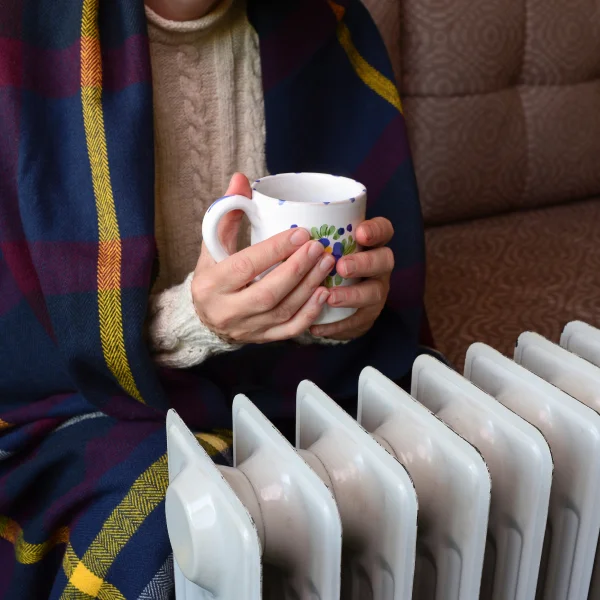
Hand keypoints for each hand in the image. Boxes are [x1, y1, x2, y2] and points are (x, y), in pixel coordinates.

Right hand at [193, 174, 335, 342]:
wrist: (207, 317)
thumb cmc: (214, 274)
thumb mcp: (214, 244)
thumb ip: (228, 213)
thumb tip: (241, 179)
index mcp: (212, 284)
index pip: (245, 266)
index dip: (274, 250)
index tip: (300, 233)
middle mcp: (227, 310)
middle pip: (268, 293)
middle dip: (297, 269)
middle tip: (319, 247)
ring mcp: (247, 328)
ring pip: (283, 311)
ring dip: (309, 286)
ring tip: (327, 263)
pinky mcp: (262, 339)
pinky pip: (289, 331)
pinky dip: (309, 314)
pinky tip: (323, 293)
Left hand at [309, 217, 393, 339]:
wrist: (335, 302)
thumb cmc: (324, 263)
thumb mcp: (324, 247)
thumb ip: (316, 238)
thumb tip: (289, 230)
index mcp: (371, 243)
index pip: (383, 230)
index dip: (375, 231)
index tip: (359, 233)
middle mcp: (379, 266)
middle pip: (384, 261)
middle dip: (364, 263)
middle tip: (342, 267)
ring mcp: (376, 291)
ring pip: (374, 293)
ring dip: (352, 295)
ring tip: (330, 297)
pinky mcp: (366, 316)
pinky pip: (356, 321)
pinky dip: (337, 324)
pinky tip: (317, 326)